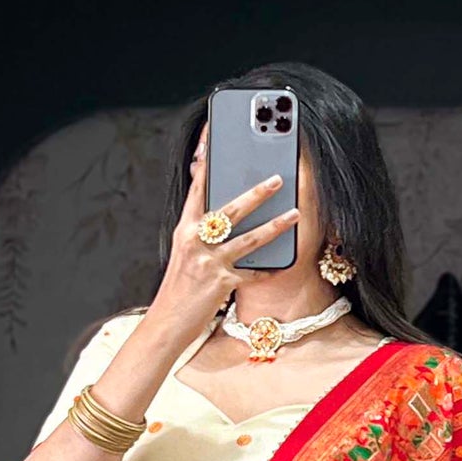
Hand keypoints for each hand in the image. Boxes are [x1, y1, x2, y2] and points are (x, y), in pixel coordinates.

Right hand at [143, 136, 298, 342]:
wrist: (167, 324)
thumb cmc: (178, 288)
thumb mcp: (184, 253)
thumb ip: (201, 231)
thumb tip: (223, 214)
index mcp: (184, 229)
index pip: (197, 187)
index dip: (207, 161)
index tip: (216, 137)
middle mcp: (195, 241)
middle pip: (230, 210)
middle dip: (257, 192)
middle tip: (278, 178)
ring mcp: (209, 263)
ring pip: (248, 238)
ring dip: (275, 225)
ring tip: (294, 214)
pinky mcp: (222, 284)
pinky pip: (253, 273)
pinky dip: (269, 268)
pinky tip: (284, 262)